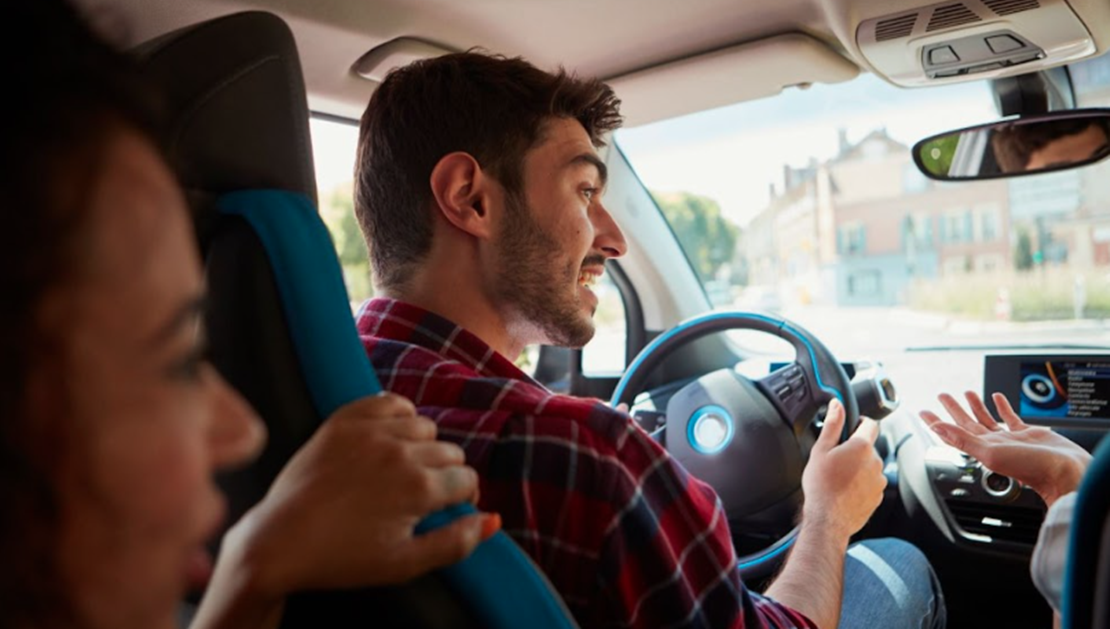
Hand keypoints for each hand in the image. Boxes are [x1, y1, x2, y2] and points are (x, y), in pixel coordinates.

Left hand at [226, 393, 498, 596]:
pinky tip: (388, 438)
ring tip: (402, 469)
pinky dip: (397, 415)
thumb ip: (456, 543)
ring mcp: (371, 431)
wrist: (279, 542)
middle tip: (421, 495)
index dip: (463, 497)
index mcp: (419, 488)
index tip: (446, 509)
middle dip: (445, 474)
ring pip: (424, 426)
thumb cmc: (342, 558)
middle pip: (450, 452)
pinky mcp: (344, 420)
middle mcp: (400, 452)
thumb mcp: (405, 564)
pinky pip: (390, 401)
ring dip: (422, 446)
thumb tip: (494, 520)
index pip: (467, 480)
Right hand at [801, 399, 885, 539]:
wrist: (828, 520)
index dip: (861, 421)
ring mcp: (879, 480)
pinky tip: (845, 489)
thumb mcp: (821, 450)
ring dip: (859, 467)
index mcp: (862, 446)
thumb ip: (832, 424)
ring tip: (839, 477)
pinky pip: (871, 483)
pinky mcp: (878, 496)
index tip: (851, 426)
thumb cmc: (822, 486)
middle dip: (855, 449)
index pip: (870, 424)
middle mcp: (875, 462)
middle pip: (868, 447)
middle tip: (836, 458)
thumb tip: (837, 405)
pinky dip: (861, 483)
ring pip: (870, 466)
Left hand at [920, 391, 1090, 506]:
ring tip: (966, 392)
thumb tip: (938, 428)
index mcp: (981, 448)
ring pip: (987, 418)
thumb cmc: (1030, 468)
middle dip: (953, 409)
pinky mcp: (1027, 433)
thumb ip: (962, 440)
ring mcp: (1009, 438)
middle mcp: (993, 443)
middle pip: (966, 423)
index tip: (924, 413)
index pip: (952, 433)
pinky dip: (1002, 406)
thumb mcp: (989, 453)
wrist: (1063, 471)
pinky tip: (997, 397)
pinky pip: (1010, 417)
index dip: (937, 422)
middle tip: (942, 395)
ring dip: (975, 405)